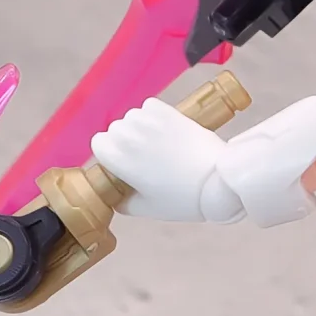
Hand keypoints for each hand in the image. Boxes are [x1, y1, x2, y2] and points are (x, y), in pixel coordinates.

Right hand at [93, 99, 245, 221]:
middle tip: (147, 157)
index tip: (127, 164)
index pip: (99, 144)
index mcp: (117, 157)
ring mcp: (149, 120)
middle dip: (126, 141)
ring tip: (159, 143)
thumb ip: (122, 201)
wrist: (217, 181)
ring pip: (133, 117)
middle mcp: (128, 134)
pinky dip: (154, 115)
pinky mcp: (169, 111)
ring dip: (140, 127)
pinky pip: (150, 106)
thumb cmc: (181, 198)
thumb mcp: (145, 208)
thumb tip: (116, 195)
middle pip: (115, 129)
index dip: (111, 154)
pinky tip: (166, 130)